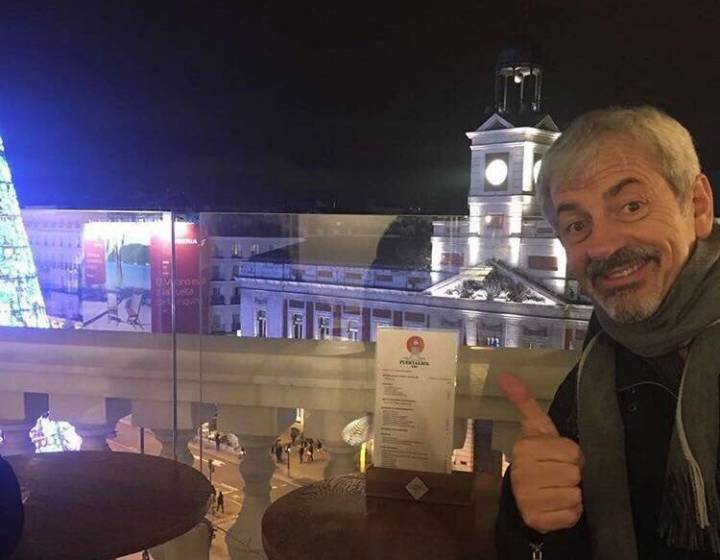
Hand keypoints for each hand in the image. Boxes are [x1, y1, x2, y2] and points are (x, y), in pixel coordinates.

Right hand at [498, 372, 583, 532]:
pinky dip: (569, 512)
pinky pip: (571, 515)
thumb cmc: (536, 458)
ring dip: (572, 495)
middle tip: (558, 474)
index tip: (559, 457)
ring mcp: (527, 498)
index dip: (572, 456)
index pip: (573, 452)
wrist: (523, 497)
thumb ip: (524, 401)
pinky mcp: (536, 519)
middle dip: (571, 475)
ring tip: (556, 489)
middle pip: (574, 474)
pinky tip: (556, 505)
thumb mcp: (535, 428)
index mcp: (525, 448)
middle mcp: (522, 472)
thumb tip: (505, 373)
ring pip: (574, 495)